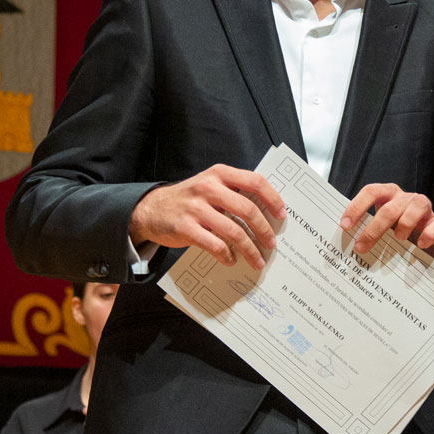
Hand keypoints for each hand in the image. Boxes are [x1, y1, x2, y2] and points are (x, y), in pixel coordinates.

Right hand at [130, 165, 283, 268]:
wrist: (151, 209)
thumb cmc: (189, 199)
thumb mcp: (210, 185)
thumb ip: (234, 192)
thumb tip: (266, 213)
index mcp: (219, 174)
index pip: (255, 182)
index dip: (272, 199)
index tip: (282, 215)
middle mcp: (208, 188)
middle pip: (247, 210)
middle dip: (264, 230)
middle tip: (271, 244)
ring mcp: (196, 208)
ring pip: (234, 232)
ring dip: (250, 249)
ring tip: (257, 260)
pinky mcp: (185, 228)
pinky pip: (215, 245)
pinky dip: (227, 255)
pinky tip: (231, 260)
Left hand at [340, 183, 433, 260]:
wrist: (427, 236)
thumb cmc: (398, 228)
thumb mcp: (382, 226)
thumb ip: (367, 228)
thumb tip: (345, 245)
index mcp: (388, 194)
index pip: (371, 192)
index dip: (356, 207)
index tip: (345, 226)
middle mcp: (405, 198)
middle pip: (389, 209)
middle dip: (373, 230)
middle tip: (361, 247)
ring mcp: (424, 207)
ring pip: (415, 209)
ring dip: (404, 225)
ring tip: (398, 239)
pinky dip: (429, 234)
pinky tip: (421, 245)